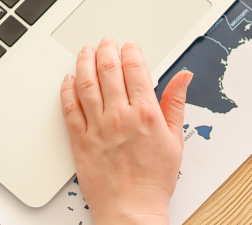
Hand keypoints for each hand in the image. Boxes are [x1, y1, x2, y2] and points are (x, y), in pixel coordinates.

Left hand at [60, 39, 192, 224]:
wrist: (132, 210)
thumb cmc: (154, 180)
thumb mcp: (175, 139)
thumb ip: (176, 103)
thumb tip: (183, 77)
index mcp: (146, 114)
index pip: (135, 70)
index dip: (131, 52)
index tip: (129, 47)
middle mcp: (120, 117)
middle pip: (109, 70)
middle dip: (107, 50)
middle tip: (106, 42)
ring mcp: (98, 128)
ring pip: (86, 84)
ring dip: (85, 62)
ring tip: (86, 51)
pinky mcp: (80, 141)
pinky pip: (70, 109)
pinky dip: (67, 90)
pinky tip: (68, 79)